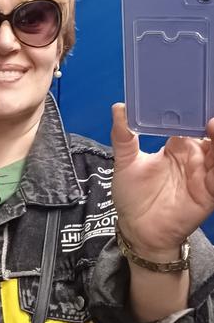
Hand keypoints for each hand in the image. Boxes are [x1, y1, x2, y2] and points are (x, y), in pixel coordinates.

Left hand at [111, 103, 213, 257]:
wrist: (137, 231)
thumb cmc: (133, 197)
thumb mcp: (125, 163)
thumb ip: (123, 136)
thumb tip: (118, 107)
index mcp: (178, 146)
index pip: (192, 121)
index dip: (196, 108)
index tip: (198, 91)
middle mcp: (195, 157)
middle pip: (210, 134)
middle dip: (212, 121)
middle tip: (208, 111)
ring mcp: (204, 174)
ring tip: (213, 125)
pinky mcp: (209, 193)